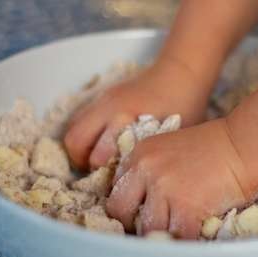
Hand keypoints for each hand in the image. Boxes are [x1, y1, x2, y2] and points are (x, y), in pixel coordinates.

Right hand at [65, 58, 209, 169]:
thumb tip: (136, 180)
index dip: (102, 175)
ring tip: (95, 159)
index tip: (112, 184)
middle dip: (81, 163)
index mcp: (129, 121)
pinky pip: (79, 118)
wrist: (182, 72)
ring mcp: (103, 99)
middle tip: (98, 173)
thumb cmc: (185, 108)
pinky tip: (100, 142)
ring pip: (72, 128)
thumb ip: (150, 158)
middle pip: (75, 142)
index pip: (98, 157)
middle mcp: (110, 109)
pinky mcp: (103, 94)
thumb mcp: (172, 138)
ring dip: (79, 147)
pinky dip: (84, 133)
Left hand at [106, 119, 249, 238]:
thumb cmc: (212, 146)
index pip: (116, 188)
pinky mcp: (186, 206)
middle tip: (149, 225)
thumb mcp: (170, 146)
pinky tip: (191, 233)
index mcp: (140, 153)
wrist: (241, 145)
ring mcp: (165, 189)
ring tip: (173, 229)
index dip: (127, 203)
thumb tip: (142, 198)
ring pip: (148, 228)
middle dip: (131, 222)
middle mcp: (146, 170)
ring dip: (160, 232)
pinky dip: (183, 239)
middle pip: (120, 210)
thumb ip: (151, 167)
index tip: (139, 211)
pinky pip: (177, 235)